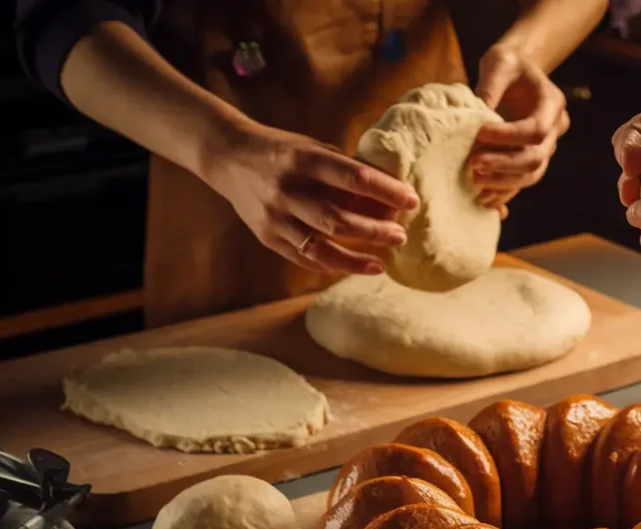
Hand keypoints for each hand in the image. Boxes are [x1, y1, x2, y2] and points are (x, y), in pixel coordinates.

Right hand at [202, 121, 417, 274]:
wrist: (228, 157)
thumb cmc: (285, 152)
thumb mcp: (315, 150)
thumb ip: (347, 172)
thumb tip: (392, 194)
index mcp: (305, 160)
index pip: (355, 178)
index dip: (387, 191)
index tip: (412, 200)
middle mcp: (288, 190)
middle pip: (339, 220)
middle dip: (375, 231)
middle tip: (400, 235)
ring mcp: (275, 217)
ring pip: (321, 248)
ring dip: (356, 259)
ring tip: (381, 264)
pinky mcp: (267, 237)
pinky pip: (305, 259)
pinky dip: (332, 265)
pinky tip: (353, 266)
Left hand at [471, 44, 570, 213]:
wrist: (516, 75)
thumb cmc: (509, 64)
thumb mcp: (500, 62)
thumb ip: (490, 85)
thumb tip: (474, 116)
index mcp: (553, 103)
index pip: (537, 129)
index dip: (509, 136)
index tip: (480, 133)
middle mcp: (554, 129)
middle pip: (536, 158)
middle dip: (504, 164)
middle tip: (474, 163)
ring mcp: (545, 148)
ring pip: (531, 176)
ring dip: (503, 183)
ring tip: (475, 180)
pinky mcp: (530, 161)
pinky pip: (521, 183)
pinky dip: (503, 193)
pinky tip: (483, 200)